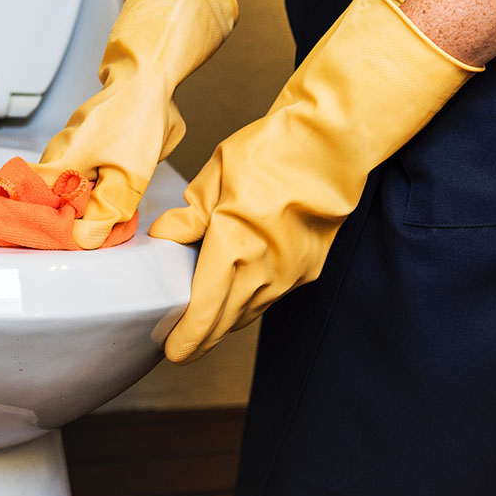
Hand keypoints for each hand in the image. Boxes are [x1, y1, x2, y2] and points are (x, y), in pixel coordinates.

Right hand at [31, 0, 237, 247]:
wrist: (148, 77)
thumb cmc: (136, 120)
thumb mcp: (128, 176)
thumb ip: (106, 211)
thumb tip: (84, 239)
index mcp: (60, 164)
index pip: (22, 200)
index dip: (25, 222)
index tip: (39, 239)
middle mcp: (57, 155)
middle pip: (45, 199)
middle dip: (61, 220)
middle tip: (80, 236)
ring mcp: (69, 146)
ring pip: (64, 186)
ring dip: (78, 204)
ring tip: (95, 219)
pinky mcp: (84, 142)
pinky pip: (78, 173)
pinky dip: (88, 188)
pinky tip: (106, 194)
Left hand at [152, 0, 479, 361]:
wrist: (330, 146)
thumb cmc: (272, 152)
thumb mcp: (216, 175)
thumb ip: (190, 214)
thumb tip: (166, 236)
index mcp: (233, 247)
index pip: (204, 309)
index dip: (186, 337)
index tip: (173, 350)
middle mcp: (264, 270)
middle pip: (227, 322)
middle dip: (202, 340)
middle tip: (183, 349)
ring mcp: (290, 274)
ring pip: (251, 312)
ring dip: (227, 322)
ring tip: (206, 324)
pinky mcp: (309, 269)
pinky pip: (272, 297)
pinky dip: (251, 302)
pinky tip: (238, 296)